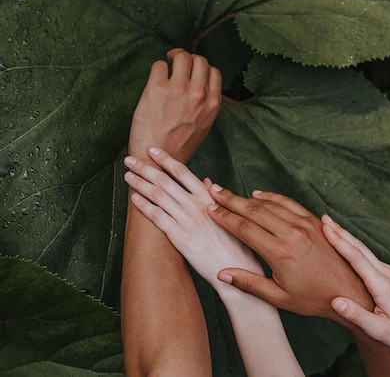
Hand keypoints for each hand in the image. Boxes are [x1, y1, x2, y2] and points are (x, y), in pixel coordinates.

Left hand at [123, 147, 262, 299]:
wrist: (235, 266)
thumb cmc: (235, 241)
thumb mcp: (230, 213)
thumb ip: (216, 195)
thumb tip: (207, 180)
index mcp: (208, 197)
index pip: (182, 172)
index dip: (165, 159)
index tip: (152, 150)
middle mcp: (196, 205)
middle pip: (164, 181)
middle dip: (145, 168)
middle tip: (130, 159)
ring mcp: (186, 220)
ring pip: (157, 196)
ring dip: (140, 184)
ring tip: (127, 175)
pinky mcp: (179, 236)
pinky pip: (157, 217)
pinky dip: (144, 206)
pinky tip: (134, 199)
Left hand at [128, 48, 221, 164]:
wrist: (157, 160)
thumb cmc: (178, 145)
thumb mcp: (203, 126)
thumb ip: (206, 106)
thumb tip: (202, 88)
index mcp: (212, 104)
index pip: (214, 72)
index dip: (202, 68)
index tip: (192, 71)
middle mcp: (199, 94)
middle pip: (199, 59)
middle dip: (188, 58)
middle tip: (177, 61)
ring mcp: (178, 89)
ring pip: (182, 56)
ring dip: (174, 56)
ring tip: (167, 63)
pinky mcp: (157, 88)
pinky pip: (159, 65)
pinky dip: (158, 68)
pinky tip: (155, 79)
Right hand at [205, 187, 374, 325]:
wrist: (350, 291)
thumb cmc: (313, 299)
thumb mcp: (279, 297)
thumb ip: (249, 283)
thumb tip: (221, 274)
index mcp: (280, 252)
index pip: (244, 228)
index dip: (224, 217)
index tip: (209, 209)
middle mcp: (292, 233)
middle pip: (254, 210)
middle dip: (230, 200)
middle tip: (213, 191)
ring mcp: (306, 224)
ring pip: (271, 205)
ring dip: (248, 197)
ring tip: (230, 193)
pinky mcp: (316, 222)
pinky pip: (290, 203)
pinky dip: (272, 198)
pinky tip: (260, 195)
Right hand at [322, 216, 389, 353]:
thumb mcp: (380, 331)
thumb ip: (357, 316)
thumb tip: (335, 301)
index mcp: (382, 285)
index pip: (357, 258)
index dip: (340, 243)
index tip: (326, 229)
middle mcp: (386, 273)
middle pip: (360, 248)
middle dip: (340, 232)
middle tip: (323, 218)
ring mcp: (389, 271)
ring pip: (364, 250)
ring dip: (346, 236)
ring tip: (329, 225)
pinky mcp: (389, 274)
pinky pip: (368, 256)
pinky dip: (353, 246)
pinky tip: (344, 243)